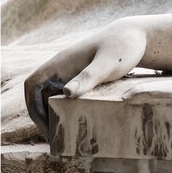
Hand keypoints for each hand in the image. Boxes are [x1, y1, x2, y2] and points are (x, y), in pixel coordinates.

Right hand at [24, 18, 147, 138]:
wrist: (139, 36)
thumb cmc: (123, 47)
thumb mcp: (107, 64)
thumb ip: (88, 77)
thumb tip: (67, 93)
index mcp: (60, 62)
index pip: (32, 85)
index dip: (33, 106)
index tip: (46, 125)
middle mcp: (63, 66)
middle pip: (41, 93)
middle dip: (44, 114)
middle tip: (56, 136)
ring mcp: (73, 71)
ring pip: (54, 94)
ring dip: (56, 111)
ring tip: (66, 131)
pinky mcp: (85, 76)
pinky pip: (69, 93)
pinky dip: (69, 106)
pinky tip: (80, 118)